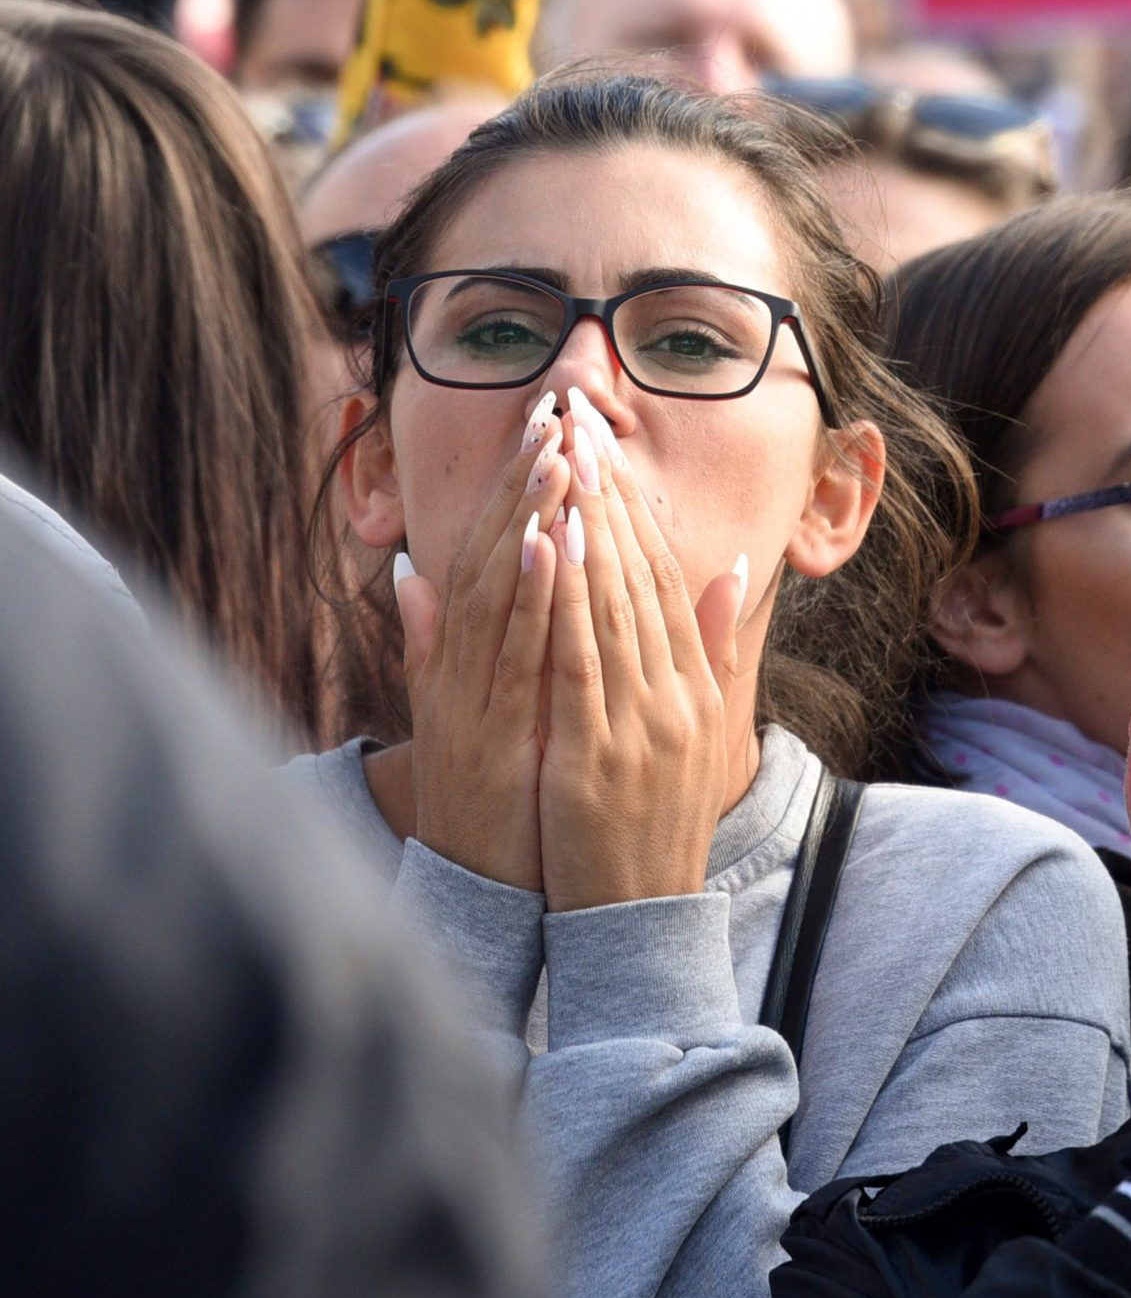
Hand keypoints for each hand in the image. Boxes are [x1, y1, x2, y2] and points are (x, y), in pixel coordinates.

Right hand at [394, 394, 570, 890]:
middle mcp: (462, 664)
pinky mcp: (490, 729)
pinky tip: (547, 544)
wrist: (479, 886)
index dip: (518, 486)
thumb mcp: (465, 705)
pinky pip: (510, 653)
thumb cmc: (487, 794)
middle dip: (523, 481)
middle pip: (491, 555)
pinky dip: (527, 596)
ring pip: (498, 590)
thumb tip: (408, 572)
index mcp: (467, 655)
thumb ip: (436, 640)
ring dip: (525, 517)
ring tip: (555, 454)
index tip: (550, 424)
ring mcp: (472, 694)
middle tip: (555, 410)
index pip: (493, 551)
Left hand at [534, 392, 753, 911]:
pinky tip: (549, 542)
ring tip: (567, 455)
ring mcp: (640, 722)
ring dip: (586, 522)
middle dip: (608, 492)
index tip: (607, 442)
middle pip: (640, 575)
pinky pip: (579, 660)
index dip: (635, 506)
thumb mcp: (698, 730)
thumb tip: (735, 566)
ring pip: (611, 604)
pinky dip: (566, 599)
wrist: (640, 918)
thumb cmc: (653, 824)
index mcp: (694, 685)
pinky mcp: (597, 751)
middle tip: (582, 419)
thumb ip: (714, 648)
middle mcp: (675, 693)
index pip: (666, 576)